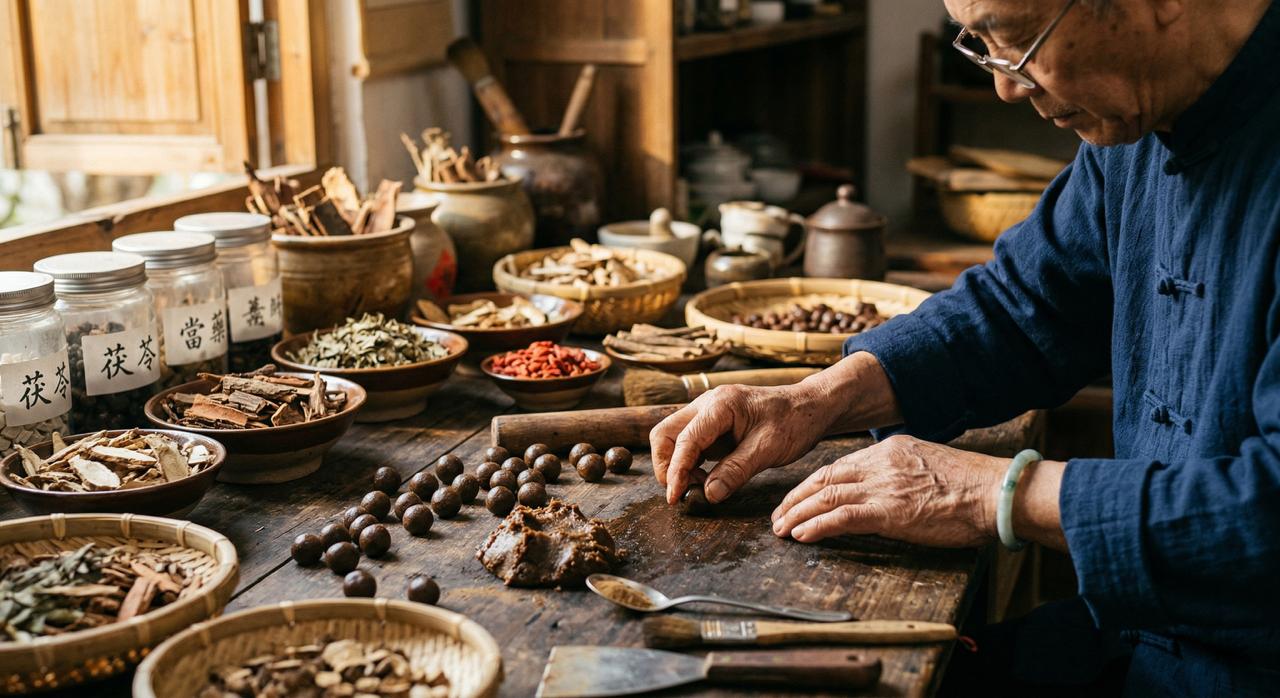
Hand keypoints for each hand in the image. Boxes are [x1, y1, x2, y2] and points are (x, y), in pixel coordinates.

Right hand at [650, 382, 834, 504]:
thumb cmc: (794, 422)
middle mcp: (707, 404)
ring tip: (697, 487)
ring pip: (672, 438)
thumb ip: (736, 471)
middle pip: (664, 433)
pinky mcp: (712, 425)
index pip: (684, 440)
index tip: (675, 497)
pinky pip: (689, 443)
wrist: (810, 407)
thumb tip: (708, 494)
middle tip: (682, 492)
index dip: (675, 471)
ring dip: (676, 464)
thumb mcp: (768, 449)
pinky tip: (706, 478)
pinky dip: (688, 462)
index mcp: (720, 405)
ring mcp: (707, 413)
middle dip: (666, 465)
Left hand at [770, 435, 1005, 546]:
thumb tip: (892, 489)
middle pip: (825, 479)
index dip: (813, 484)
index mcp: (890, 450)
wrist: (994, 492)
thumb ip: (904, 473)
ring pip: (826, 497)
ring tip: (781, 529)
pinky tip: (801, 535)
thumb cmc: (973, 487)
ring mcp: (883, 486)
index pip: (840, 466)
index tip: (799, 497)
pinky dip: (817, 526)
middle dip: (796, 498)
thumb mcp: (931, 465)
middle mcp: (880, 463)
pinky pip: (841, 518)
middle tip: (779, 515)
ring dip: (798, 514)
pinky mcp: (888, 511)